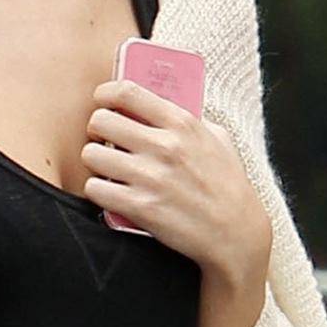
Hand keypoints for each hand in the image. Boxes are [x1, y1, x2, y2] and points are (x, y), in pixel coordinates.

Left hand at [82, 78, 270, 283]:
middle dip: (97, 131)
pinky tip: (110, 193)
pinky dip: (97, 191)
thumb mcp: (218, 140)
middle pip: (100, 121)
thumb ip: (189, 120)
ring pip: (90, 154)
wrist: (236, 234)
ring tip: (108, 169)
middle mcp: (164, 146)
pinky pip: (94, 188)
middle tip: (105, 141)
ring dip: (95, 162)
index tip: (103, 102)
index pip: (126, 91)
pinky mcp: (139, 207)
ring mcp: (150, 177)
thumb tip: (157, 108)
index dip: (105, 94)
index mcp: (182, 123)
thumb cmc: (228, 186)